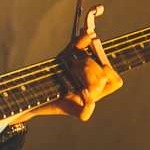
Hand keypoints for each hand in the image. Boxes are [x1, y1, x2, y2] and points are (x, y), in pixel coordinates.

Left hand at [6, 29, 122, 123]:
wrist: (33, 90)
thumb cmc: (52, 75)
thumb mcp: (64, 57)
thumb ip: (76, 45)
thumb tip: (87, 37)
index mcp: (94, 84)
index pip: (116, 81)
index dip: (108, 67)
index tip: (92, 57)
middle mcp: (92, 94)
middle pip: (105, 77)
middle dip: (89, 64)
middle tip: (74, 64)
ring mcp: (83, 103)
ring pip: (97, 86)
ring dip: (84, 72)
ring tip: (71, 71)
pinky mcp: (71, 111)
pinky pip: (86, 112)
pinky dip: (87, 104)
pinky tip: (81, 94)